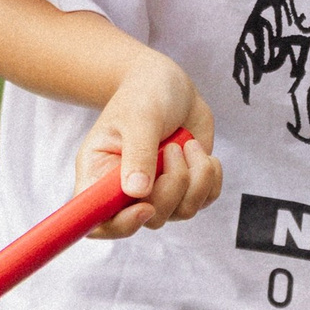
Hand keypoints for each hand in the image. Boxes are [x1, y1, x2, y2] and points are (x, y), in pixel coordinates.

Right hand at [78, 50, 222, 238]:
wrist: (169, 84)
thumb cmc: (143, 94)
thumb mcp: (138, 117)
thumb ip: (138, 152)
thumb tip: (137, 193)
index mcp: (100, 174)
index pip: (99, 221)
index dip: (121, 225)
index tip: (144, 207)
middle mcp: (127, 190)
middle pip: (149, 219)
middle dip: (171, 188)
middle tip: (173, 149)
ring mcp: (158, 190)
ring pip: (181, 212)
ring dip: (194, 179)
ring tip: (187, 145)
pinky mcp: (185, 186)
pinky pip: (204, 200)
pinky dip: (210, 178)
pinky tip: (201, 152)